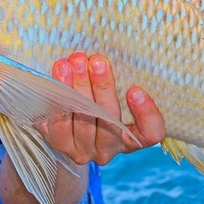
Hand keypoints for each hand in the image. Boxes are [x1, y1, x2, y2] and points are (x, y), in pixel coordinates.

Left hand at [41, 52, 165, 165]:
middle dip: (102, 88)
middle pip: (109, 122)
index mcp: (132, 139)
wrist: (67, 127)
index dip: (146, 114)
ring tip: (69, 65)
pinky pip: (54, 125)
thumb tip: (110, 53)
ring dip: (74, 90)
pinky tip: (53, 81)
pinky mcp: (58, 144)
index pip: (150, 133)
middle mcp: (108, 149)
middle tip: (96, 61)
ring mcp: (82, 150)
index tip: (135, 89)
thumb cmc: (101, 102)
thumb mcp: (118, 96)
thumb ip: (122, 80)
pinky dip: (54, 101)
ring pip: (80, 122)